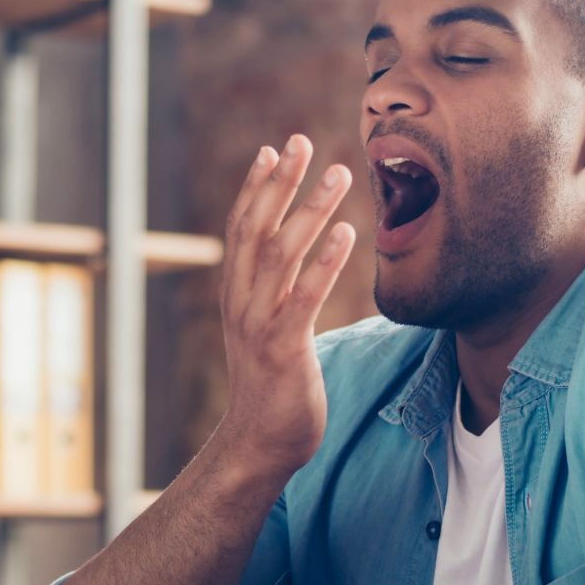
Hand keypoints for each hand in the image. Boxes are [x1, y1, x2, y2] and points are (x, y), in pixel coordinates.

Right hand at [215, 134, 354, 476]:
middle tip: (301, 141)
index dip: (256, 187)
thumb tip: (294, 265)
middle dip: (279, 182)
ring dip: (309, 208)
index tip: (273, 149)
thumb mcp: (267, 331)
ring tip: (338, 173)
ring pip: (281, 253)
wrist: (259, 443)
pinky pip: (304, 296)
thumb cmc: (272, 388)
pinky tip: (347, 232)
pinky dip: (325, 261)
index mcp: (237, 295)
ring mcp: (259, 324)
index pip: (241, 228)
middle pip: (256, 229)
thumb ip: (276, 295)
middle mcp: (242, 302)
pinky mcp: (283, 348)